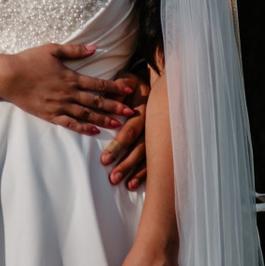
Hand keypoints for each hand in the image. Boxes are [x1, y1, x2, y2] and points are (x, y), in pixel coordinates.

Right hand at [0, 44, 134, 135]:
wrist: (8, 76)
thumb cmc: (28, 60)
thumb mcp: (52, 49)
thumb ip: (74, 50)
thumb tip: (95, 48)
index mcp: (71, 77)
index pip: (98, 84)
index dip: (115, 87)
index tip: (129, 90)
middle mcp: (68, 93)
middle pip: (96, 102)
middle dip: (115, 107)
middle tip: (130, 112)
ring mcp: (59, 105)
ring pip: (86, 115)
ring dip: (103, 120)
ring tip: (117, 125)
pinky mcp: (50, 114)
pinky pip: (70, 123)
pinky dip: (83, 128)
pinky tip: (93, 131)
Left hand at [100, 73, 149, 189]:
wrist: (157, 84)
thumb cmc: (134, 84)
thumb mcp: (127, 80)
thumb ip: (118, 90)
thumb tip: (109, 102)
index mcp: (145, 110)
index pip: (131, 130)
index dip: (119, 144)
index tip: (104, 159)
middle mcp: (154, 125)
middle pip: (140, 147)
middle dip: (127, 163)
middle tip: (113, 177)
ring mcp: (159, 135)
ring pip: (148, 156)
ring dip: (136, 172)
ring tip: (125, 185)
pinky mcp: (160, 143)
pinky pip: (155, 160)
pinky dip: (145, 173)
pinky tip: (134, 184)